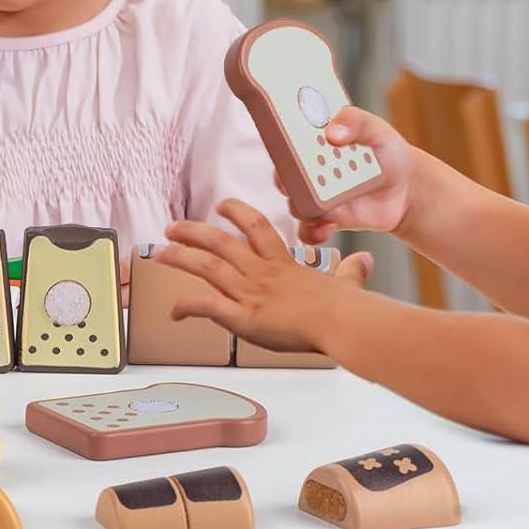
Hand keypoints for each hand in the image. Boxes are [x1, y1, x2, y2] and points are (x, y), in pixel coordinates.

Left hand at [155, 200, 371, 353]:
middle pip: (220, 242)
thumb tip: (366, 260)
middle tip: (172, 227)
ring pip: (207, 266)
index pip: (256, 226)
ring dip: (181, 258)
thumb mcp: (349, 281)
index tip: (222, 206)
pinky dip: (188, 307)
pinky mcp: (244, 318)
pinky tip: (174, 311)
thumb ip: (352, 270)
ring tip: (161, 253)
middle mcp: (262, 273)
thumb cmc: (347, 307)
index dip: (236, 212)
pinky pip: (208, 307)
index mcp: (283, 263)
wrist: (342, 322)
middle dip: (193, 232)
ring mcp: (251, 293)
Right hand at [282, 106, 418, 246]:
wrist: (405, 187)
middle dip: (285, 178)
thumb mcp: (375, 128)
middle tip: (296, 179)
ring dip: (302, 207)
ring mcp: (316, 196)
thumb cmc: (386, 150)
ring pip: (295, 204)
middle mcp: (308, 170)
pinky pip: (309, 230)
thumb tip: (332, 133)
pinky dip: (312, 232)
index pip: (283, 138)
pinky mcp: (326, 220)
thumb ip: (355, 121)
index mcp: (312, 141)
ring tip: (320, 208)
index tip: (282, 141)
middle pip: (284, 174)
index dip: (277, 139)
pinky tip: (325, 228)